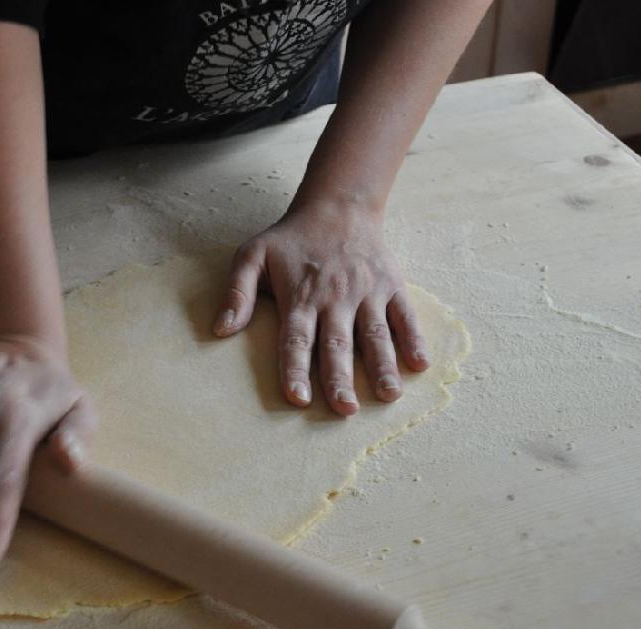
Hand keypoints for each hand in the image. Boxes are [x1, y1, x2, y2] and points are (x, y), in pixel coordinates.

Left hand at [213, 200, 428, 413]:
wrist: (337, 206)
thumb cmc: (290, 239)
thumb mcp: (252, 256)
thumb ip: (237, 292)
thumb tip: (220, 330)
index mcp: (300, 297)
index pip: (296, 339)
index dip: (295, 369)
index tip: (298, 398)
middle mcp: (335, 298)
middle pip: (337, 345)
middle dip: (341, 379)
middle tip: (345, 410)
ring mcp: (367, 293)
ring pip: (375, 335)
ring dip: (382, 366)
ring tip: (388, 396)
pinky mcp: (391, 286)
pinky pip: (405, 316)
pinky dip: (414, 339)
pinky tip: (420, 364)